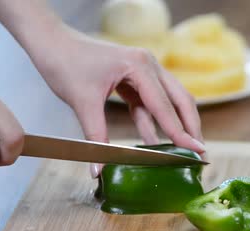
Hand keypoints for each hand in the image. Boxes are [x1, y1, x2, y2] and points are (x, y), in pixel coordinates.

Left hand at [31, 27, 204, 153]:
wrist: (50, 42)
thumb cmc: (64, 63)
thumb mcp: (82, 103)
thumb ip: (96, 137)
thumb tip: (100, 169)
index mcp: (140, 66)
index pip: (166, 106)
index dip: (182, 132)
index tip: (198, 151)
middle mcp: (148, 65)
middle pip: (180, 100)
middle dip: (190, 127)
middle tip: (199, 152)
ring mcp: (144, 70)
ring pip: (169, 101)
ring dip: (175, 125)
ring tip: (183, 149)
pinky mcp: (134, 77)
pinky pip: (151, 103)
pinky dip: (153, 122)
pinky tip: (155, 142)